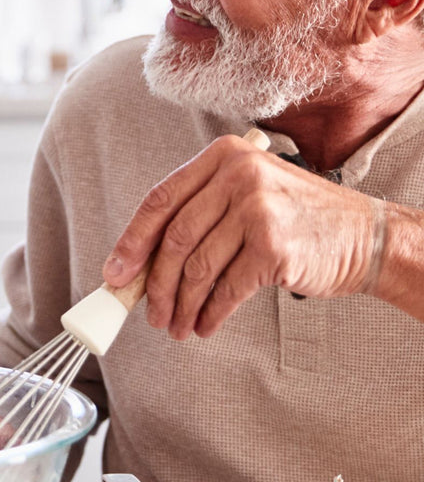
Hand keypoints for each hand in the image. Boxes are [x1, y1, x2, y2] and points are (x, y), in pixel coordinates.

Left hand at [102, 134, 381, 339]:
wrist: (366, 236)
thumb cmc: (298, 219)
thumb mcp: (247, 194)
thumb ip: (199, 215)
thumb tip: (141, 263)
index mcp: (223, 157)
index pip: (160, 200)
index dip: (132, 240)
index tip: (115, 272)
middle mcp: (238, 175)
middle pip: (175, 238)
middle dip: (155, 283)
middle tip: (148, 312)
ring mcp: (257, 209)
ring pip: (197, 267)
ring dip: (181, 304)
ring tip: (176, 324)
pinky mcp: (274, 247)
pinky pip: (227, 289)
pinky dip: (210, 313)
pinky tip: (205, 324)